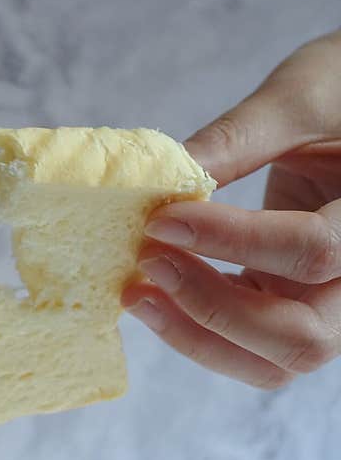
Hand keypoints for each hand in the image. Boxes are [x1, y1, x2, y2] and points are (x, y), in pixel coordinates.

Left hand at [122, 29, 340, 388]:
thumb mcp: (302, 97)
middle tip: (147, 261)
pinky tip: (151, 295)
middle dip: (212, 307)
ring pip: (272, 362)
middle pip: (301, 337)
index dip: (231, 240)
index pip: (312, 251)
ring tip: (136, 293)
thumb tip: (160, 175)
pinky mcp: (292, 307)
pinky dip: (195, 333)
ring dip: (196, 334)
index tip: (162, 219)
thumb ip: (239, 138)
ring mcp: (329, 304)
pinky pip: (248, 349)